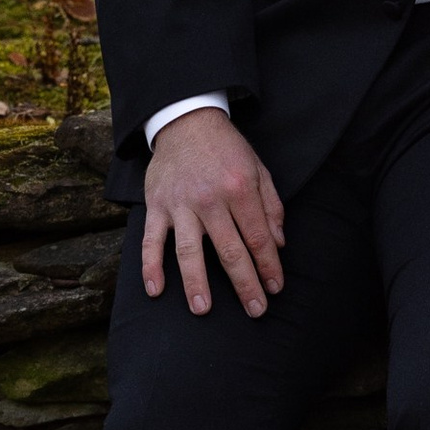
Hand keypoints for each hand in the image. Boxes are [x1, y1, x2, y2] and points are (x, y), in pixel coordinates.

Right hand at [143, 108, 286, 317]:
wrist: (186, 119)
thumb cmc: (226, 148)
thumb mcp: (258, 168)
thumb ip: (271, 206)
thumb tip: (279, 244)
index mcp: (240, 188)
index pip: (257, 237)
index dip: (268, 265)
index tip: (275, 288)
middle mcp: (210, 198)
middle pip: (229, 250)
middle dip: (245, 284)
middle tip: (256, 310)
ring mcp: (180, 203)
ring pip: (189, 250)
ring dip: (196, 283)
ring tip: (203, 309)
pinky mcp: (156, 205)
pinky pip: (151, 239)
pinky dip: (150, 265)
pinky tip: (156, 290)